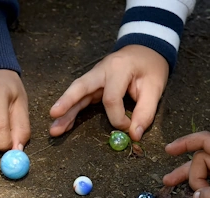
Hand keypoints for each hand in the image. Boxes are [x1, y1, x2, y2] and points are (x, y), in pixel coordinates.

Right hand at [50, 45, 168, 140]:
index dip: (119, 118)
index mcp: (118, 68)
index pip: (111, 98)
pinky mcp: (92, 84)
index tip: (129, 127)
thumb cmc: (150, 67)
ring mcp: (94, 76)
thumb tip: (134, 136)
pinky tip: (63, 124)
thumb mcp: (155, 88)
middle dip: (67, 102)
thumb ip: (145, 112)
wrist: (146, 49)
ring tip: (54, 129)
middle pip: (81, 87)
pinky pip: (79, 98)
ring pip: (76, 93)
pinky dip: (71, 110)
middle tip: (54, 115)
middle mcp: (101, 70)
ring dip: (64, 111)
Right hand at [162, 132, 209, 197]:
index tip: (168, 150)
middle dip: (188, 174)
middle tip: (170, 184)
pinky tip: (197, 196)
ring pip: (205, 173)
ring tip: (172, 186)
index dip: (185, 143)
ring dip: (192, 181)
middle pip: (200, 161)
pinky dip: (203, 189)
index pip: (204, 141)